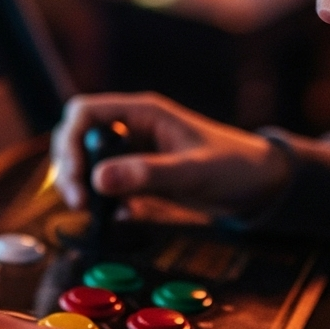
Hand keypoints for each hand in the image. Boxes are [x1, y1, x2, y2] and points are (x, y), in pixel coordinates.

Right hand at [51, 92, 289, 214]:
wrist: (258, 184)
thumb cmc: (233, 166)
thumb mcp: (193, 171)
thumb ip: (148, 173)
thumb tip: (99, 179)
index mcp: (142, 112)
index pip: (85, 113)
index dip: (71, 142)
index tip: (79, 178)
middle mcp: (131, 128)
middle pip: (77, 137)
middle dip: (70, 168)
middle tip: (79, 201)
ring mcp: (133, 151)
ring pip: (87, 162)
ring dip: (82, 186)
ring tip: (92, 211)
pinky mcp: (138, 175)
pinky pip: (106, 183)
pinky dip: (103, 200)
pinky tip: (121, 216)